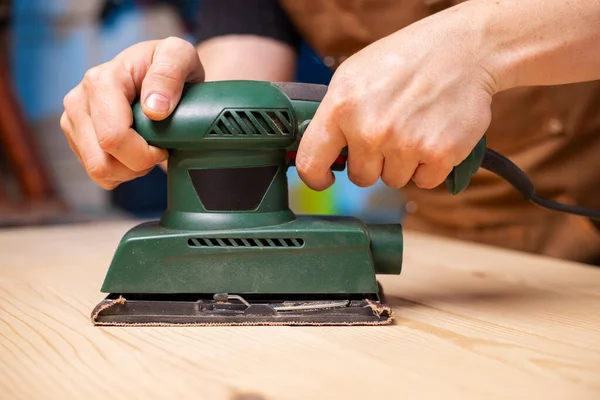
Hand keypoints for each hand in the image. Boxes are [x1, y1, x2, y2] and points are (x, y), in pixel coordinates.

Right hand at [60, 37, 203, 188]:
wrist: (159, 72)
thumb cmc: (169, 64)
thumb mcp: (179, 55)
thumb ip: (169, 75)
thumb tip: (153, 108)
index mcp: (100, 81)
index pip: (113, 136)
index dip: (144, 153)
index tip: (165, 144)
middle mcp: (79, 101)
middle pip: (102, 161)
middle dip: (138, 165)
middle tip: (159, 149)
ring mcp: (74, 121)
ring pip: (99, 171)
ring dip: (130, 170)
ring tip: (148, 150)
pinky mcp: (77, 138)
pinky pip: (98, 175)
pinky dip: (121, 173)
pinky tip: (134, 155)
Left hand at [295, 8, 497, 190]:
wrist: (462, 50)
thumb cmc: (405, 59)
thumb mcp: (353, 75)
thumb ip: (334, 114)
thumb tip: (323, 150)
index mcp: (341, 108)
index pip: (311, 163)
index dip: (317, 176)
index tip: (326, 178)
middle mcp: (370, 130)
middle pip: (360, 177)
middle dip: (373, 161)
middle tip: (389, 131)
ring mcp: (405, 145)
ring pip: (393, 179)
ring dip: (402, 162)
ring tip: (413, 127)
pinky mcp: (439, 155)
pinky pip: (424, 181)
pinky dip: (430, 166)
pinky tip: (433, 136)